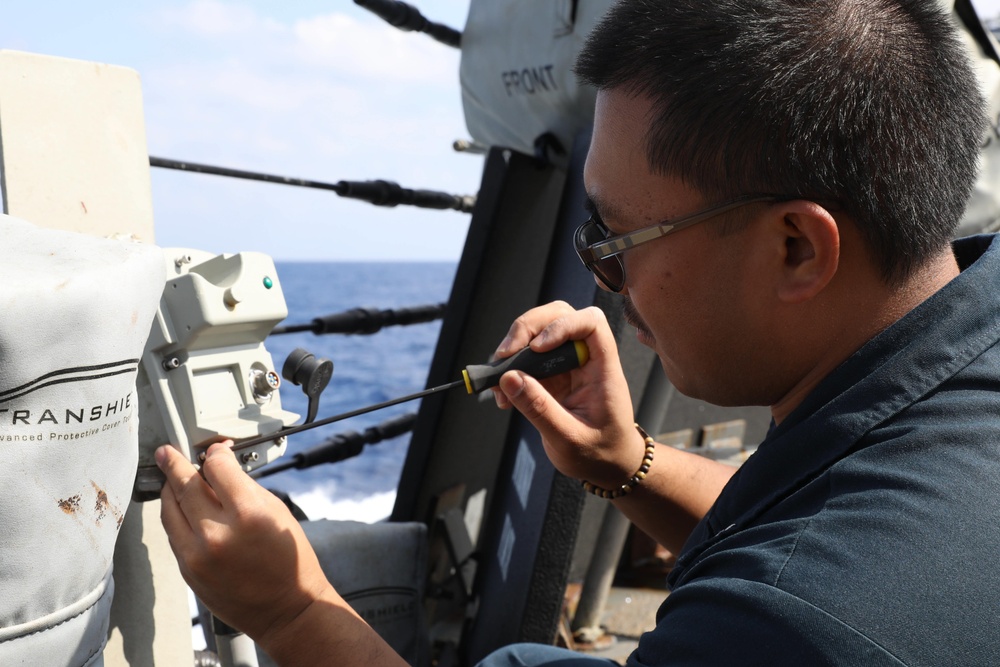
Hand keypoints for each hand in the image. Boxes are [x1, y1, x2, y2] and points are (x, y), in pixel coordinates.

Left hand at [156, 442, 332, 643]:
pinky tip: (180, 507)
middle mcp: (218, 533)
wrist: (287, 609)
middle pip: (185, 484)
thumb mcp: (277, 513)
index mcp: (248, 514)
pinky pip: (172, 533)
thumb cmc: (289, 562)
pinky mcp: (188, 570)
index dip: (215, 454)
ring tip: (169, 477)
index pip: (217, 468)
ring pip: (170, 509)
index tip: (215, 451)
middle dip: (175, 463)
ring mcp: (197, 554)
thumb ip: (246, 489)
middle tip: (166, 452)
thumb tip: (222, 470)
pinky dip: (174, 515)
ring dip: (169, 489)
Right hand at [492, 301, 645, 487]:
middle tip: (504, 355)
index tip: (537, 349)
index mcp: (603, 368)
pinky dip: (509, 372)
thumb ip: (540, 409)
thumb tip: (507, 379)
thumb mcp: (569, 438)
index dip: (562, 325)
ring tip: (497, 382)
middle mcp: (585, 358)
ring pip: (538, 333)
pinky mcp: (550, 376)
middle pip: (559, 316)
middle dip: (527, 328)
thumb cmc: (599, 453)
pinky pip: (525, 361)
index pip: (590, 323)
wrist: (605, 466)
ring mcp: (566, 365)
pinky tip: (502, 397)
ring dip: (513, 350)